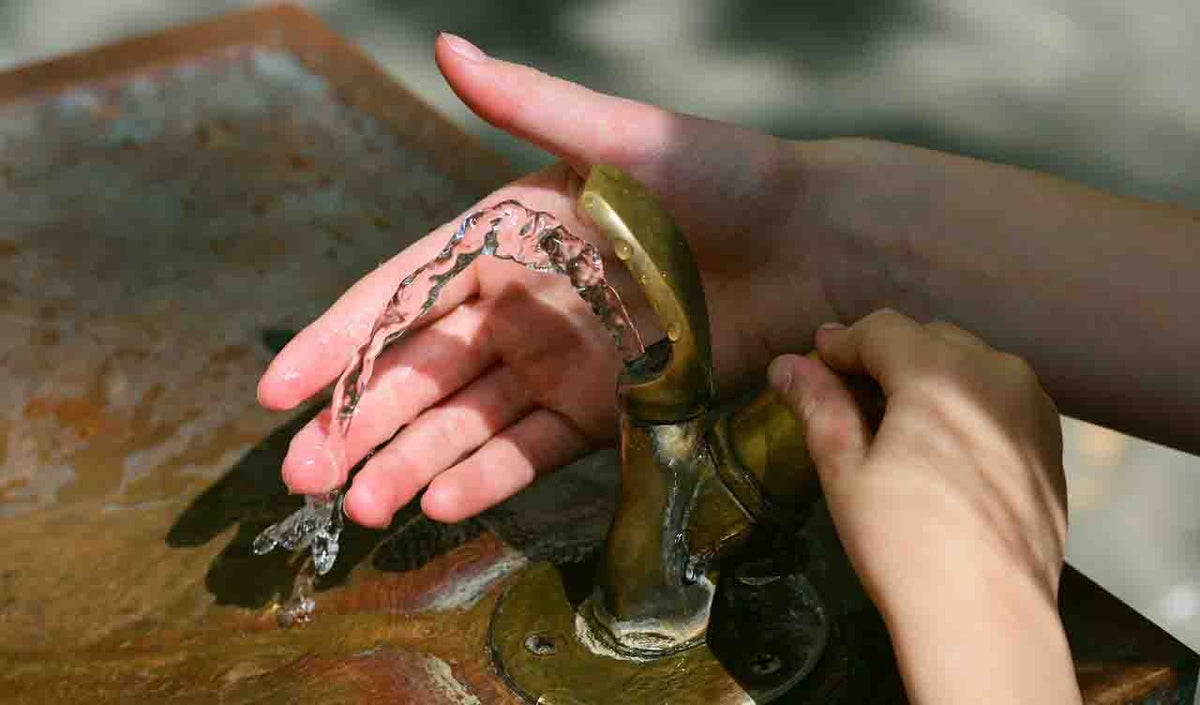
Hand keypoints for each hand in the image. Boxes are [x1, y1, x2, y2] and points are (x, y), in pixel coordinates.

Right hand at [257, 34, 835, 526]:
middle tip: (304, 474)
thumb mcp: (620, 137)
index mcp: (503, 238)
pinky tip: (440, 502)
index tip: (278, 389)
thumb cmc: (721, 178)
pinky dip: (487, 476)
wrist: (813, 245)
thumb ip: (531, 104)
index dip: (337, 342)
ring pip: (465, 421)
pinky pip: (531, 448)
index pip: (399, 295)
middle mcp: (519, 305)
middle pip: (419, 373)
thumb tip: (447, 44)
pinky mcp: (604, 409)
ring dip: (411, 462)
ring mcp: (557, 362)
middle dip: (358, 423)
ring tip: (363, 505)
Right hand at [769, 310, 1079, 703]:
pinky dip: (964, 403)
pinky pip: (999, 397)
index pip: (882, 331)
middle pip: (928, 339)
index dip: (842, 343)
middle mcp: (998, 374)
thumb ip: (819, 405)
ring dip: (926, 376)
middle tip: (845, 392)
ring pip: (969, 364)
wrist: (987, 616)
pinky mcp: (1050, 441)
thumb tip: (786, 364)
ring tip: (892, 419)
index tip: (815, 360)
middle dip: (883, 357)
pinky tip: (940, 445)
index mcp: (942, 373)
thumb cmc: (905, 543)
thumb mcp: (846, 470)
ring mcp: (1032, 407)